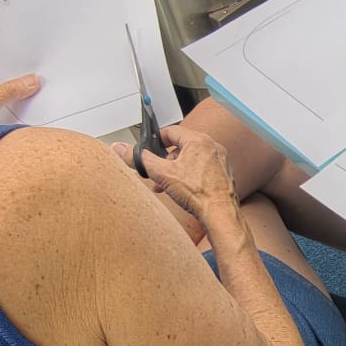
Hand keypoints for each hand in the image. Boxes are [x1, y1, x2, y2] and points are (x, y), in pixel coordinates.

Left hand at [0, 71, 39, 127]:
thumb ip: (6, 91)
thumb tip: (27, 81)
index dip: (6, 66)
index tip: (23, 65)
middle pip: (3, 84)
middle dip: (16, 82)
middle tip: (30, 78)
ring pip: (10, 98)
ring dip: (21, 97)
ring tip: (33, 90)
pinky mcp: (2, 122)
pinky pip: (16, 112)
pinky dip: (24, 110)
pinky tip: (31, 107)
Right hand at [112, 129, 235, 233]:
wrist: (220, 213)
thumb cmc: (198, 193)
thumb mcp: (162, 173)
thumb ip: (140, 159)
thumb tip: (122, 149)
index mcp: (198, 140)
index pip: (171, 131)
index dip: (156, 140)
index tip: (149, 148)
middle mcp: (212, 147)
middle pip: (181, 147)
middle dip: (166, 161)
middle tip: (157, 173)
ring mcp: (220, 160)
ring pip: (192, 159)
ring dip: (177, 170)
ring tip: (168, 185)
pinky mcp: (224, 174)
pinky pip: (202, 169)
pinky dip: (191, 176)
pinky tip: (184, 190)